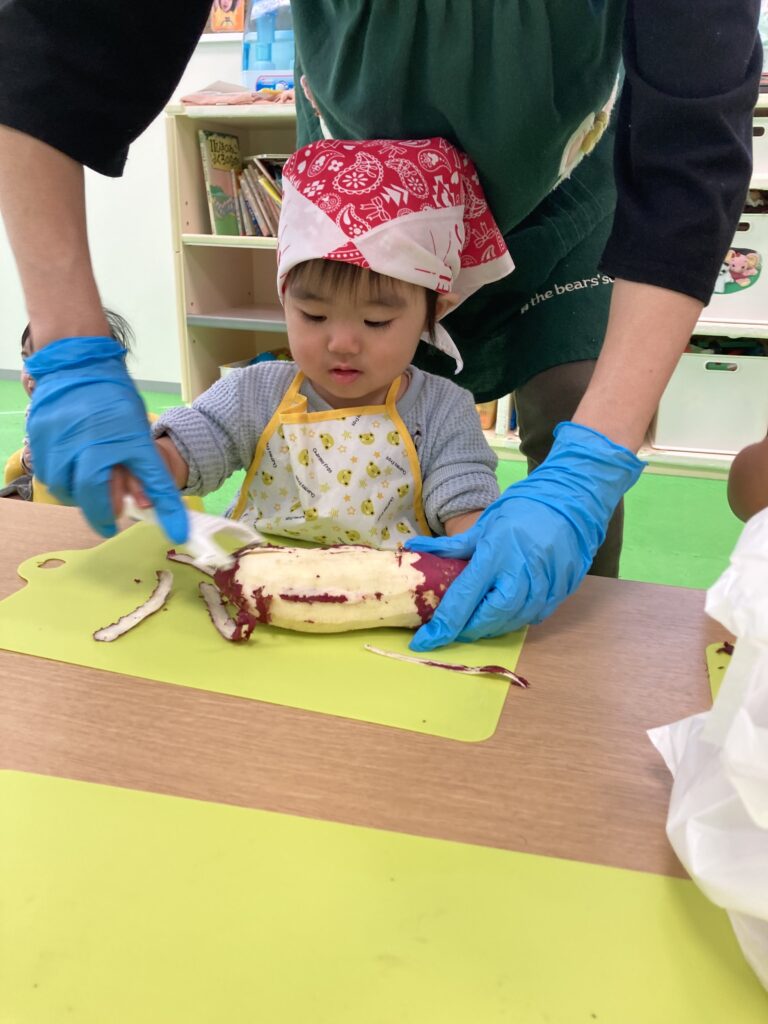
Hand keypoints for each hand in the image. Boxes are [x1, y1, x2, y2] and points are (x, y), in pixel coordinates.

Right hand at [26, 336, 187, 541]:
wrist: (76, 362)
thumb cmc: (114, 400)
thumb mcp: (138, 435)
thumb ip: (146, 474)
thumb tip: (148, 509)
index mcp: (111, 443)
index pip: (121, 491)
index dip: (127, 516)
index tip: (131, 532)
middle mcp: (79, 445)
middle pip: (86, 495)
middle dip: (99, 511)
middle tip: (109, 519)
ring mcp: (54, 442)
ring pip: (63, 487)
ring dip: (80, 495)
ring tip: (94, 489)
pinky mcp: (36, 438)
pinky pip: (47, 472)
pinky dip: (62, 479)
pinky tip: (75, 472)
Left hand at [405, 421, 643, 649]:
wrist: (570, 501)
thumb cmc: (522, 510)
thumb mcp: (483, 525)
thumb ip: (451, 547)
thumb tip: (415, 549)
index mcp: (496, 555)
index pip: (463, 599)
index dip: (442, 626)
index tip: (424, 642)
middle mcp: (521, 574)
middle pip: (489, 618)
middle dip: (468, 629)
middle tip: (454, 627)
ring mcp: (545, 586)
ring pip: (513, 622)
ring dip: (491, 626)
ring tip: (477, 621)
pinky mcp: (561, 592)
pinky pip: (534, 616)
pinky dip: (515, 618)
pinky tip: (506, 611)